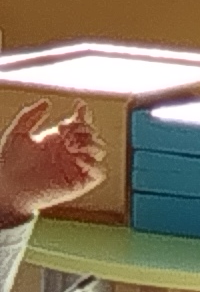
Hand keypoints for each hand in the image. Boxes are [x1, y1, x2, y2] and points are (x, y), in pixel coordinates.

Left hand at [0, 101, 102, 220]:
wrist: (5, 190)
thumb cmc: (6, 164)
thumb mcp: (16, 135)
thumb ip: (29, 116)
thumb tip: (47, 101)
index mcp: (57, 139)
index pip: (79, 123)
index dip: (84, 113)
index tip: (79, 106)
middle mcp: (69, 152)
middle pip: (92, 133)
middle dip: (83, 128)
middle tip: (64, 131)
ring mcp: (75, 167)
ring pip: (99, 150)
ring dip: (90, 143)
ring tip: (70, 145)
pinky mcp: (79, 183)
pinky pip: (99, 172)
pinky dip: (94, 163)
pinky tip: (77, 158)